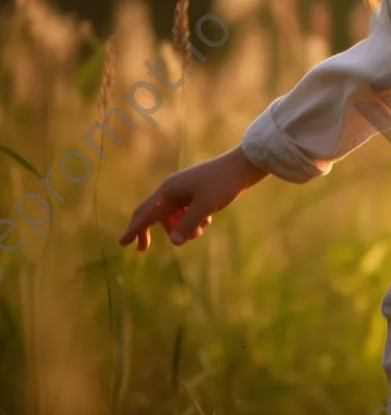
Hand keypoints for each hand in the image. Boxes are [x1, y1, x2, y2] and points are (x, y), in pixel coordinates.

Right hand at [119, 146, 267, 251]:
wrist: (244, 165)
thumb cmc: (223, 183)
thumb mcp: (205, 207)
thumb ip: (188, 224)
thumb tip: (174, 242)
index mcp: (169, 190)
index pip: (146, 213)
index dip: (134, 229)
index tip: (122, 243)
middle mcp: (173, 188)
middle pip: (153, 213)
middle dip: (150, 230)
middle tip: (143, 249)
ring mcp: (185, 189)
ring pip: (173, 215)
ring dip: (181, 227)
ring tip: (199, 232)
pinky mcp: (197, 191)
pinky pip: (186, 210)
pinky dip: (192, 219)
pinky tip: (207, 220)